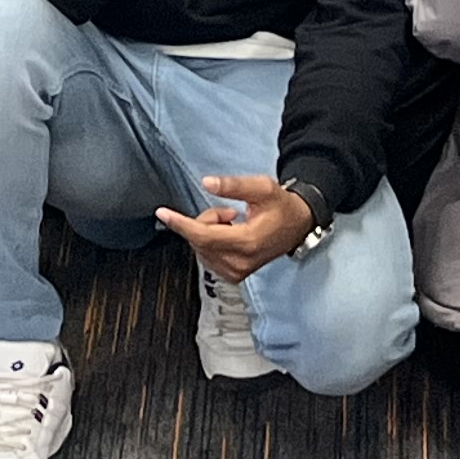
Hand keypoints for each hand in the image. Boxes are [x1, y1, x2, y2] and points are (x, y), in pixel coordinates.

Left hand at [157, 171, 315, 281]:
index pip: (204, 235)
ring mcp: (237, 272)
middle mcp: (240, 262)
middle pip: (200, 240)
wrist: (296, 226)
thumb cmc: (280, 206)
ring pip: (201, 248)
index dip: (181, 223)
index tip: (162, 213)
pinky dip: (212, 241)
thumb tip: (206, 182)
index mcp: (247, 242)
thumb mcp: (261, 188)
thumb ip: (233, 186)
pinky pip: (207, 256)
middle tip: (230, 211)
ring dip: (210, 230)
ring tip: (234, 222)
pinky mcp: (234, 275)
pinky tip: (231, 234)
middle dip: (206, 220)